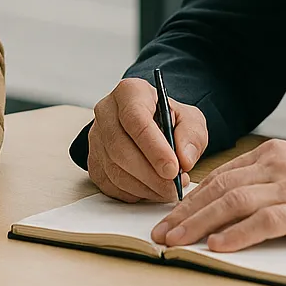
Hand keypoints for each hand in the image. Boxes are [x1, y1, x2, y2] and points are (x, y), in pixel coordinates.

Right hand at [86, 77, 207, 202]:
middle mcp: (106, 112)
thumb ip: (191, 136)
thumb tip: (184, 160)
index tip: (173, 169)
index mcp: (130, 92)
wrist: (151, 125)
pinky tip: (152, 190)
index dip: (154, 148)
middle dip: (150, 174)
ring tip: (168, 190)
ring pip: (114, 169)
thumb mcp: (190, 119)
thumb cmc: (169, 120)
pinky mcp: (93, 161)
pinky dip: (134, 193)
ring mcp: (95, 138)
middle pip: (120, 148)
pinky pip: (109, 184)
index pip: (135, 120)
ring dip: (144, 187)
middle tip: (174, 187)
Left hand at [150, 139, 285, 251]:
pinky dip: (238, 234)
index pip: (219, 176)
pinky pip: (265, 221)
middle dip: (185, 213)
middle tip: (161, 234)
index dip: (190, 199)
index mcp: (270, 154)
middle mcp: (275, 165)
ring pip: (233, 201)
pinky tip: (220, 245)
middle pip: (218, 188)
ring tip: (178, 242)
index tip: (169, 216)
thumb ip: (264, 181)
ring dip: (200, 223)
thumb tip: (225, 201)